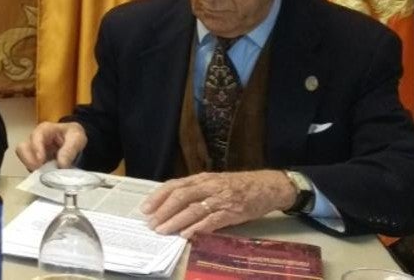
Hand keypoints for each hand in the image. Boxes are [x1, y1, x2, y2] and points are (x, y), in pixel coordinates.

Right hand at [15, 121, 86, 169]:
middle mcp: (35, 139)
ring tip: (43, 175)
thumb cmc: (73, 136)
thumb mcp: (76, 139)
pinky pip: (30, 167)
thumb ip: (69, 150)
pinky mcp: (35, 161)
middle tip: (38, 170)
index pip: (36, 137)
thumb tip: (61, 165)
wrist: (74, 141)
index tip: (41, 161)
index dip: (36, 148)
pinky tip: (45, 177)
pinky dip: (36, 173)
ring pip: (23, 158)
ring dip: (31, 167)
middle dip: (28, 160)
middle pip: (22, 148)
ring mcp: (33, 150)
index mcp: (45, 130)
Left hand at [140, 170, 295, 236]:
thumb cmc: (238, 185)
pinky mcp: (233, 212)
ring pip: (193, 209)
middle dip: (163, 211)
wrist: (268, 186)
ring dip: (176, 221)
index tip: (145, 208)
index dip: (158, 196)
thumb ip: (195, 190)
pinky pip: (212, 220)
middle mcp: (209, 186)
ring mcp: (221, 199)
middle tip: (152, 223)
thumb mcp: (214, 181)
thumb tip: (171, 203)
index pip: (174, 185)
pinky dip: (198, 227)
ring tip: (164, 230)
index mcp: (202, 178)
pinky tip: (187, 234)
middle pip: (181, 197)